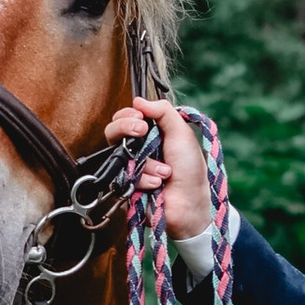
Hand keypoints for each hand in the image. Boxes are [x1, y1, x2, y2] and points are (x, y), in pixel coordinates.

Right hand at [107, 92, 213, 238]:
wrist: (190, 203)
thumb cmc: (190, 169)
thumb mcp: (181, 133)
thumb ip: (163, 112)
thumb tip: (138, 100)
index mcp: (151, 134)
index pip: (126, 118)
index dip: (128, 116)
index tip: (139, 118)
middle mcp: (138, 149)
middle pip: (113, 133)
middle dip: (124, 128)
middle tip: (140, 131)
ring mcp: (131, 168)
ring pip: (119, 154)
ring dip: (145, 162)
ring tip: (165, 171)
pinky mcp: (127, 186)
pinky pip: (124, 176)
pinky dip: (144, 179)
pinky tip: (158, 184)